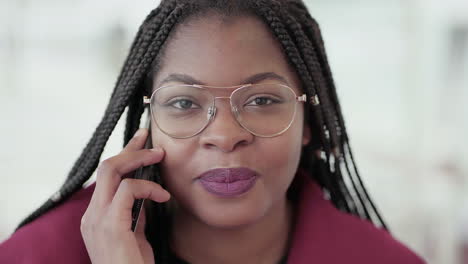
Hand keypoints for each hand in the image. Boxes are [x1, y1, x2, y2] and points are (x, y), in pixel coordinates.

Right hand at [81, 128, 169, 263]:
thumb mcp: (134, 234)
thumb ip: (134, 213)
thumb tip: (144, 193)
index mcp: (96, 216)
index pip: (107, 177)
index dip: (124, 154)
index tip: (140, 140)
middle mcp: (92, 215)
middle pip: (106, 168)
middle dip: (130, 149)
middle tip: (151, 141)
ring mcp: (97, 219)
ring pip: (112, 171)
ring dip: (138, 160)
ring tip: (159, 157)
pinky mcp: (110, 225)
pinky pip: (127, 191)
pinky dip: (148, 187)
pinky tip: (162, 195)